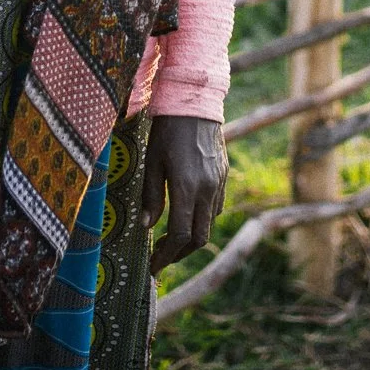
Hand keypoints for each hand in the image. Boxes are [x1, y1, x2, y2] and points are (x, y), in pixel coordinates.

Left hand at [141, 114, 226, 271]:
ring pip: (209, 224)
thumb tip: (146, 225)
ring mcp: (218, 183)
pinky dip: (201, 219)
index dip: (165, 255)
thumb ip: (150, 196)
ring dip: (191, 238)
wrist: (195, 103)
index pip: (178, 235)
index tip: (153, 266)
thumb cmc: (166, 130)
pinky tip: (186, 215)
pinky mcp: (223, 176)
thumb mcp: (151, 162)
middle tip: (161, 258)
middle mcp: (207, 190)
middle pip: (198, 238)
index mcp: (186, 188)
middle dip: (179, 254)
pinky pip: (215, 207)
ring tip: (170, 239)